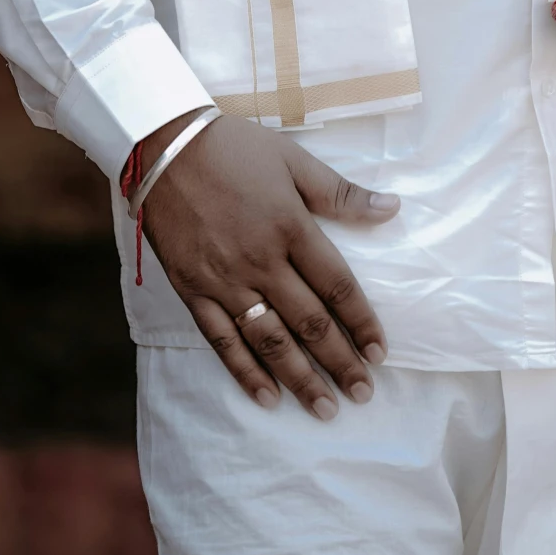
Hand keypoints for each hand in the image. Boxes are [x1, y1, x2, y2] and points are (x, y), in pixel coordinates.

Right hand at [136, 112, 399, 419]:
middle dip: (340, 362)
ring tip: (325, 408)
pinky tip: (267, 397)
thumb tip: (392, 208)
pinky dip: (245, 371)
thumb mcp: (293, 159)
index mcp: (291, 227)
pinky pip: (222, 340)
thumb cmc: (234, 149)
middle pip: (309, 322)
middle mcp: (261, 261)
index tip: (380, 352)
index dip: (362, 322)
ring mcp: (225, 280)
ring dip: (300, 378)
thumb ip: (341, 192)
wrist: (163, 147)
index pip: (336, 286)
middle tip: (363, 393)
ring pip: (269, 340)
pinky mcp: (194, 291)